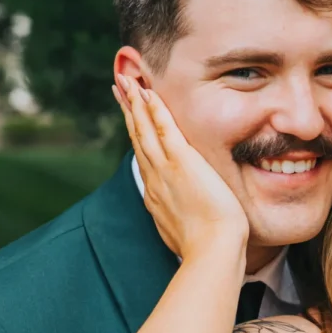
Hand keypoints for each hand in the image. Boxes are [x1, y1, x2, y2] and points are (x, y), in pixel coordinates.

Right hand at [113, 76, 248, 264]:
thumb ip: (184, 222)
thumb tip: (189, 224)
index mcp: (157, 197)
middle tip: (119, 88)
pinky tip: (148, 91)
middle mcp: (155, 181)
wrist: (212, 253)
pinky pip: (164, 128)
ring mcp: (165, 170)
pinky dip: (154, 108)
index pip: (144, 159)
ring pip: (144, 129)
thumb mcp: (188, 235)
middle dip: (128, 111)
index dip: (136, 136)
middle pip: (137, 138)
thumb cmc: (208, 251)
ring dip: (136, 102)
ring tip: (127, 80)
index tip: (130, 119)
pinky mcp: (181, 162)